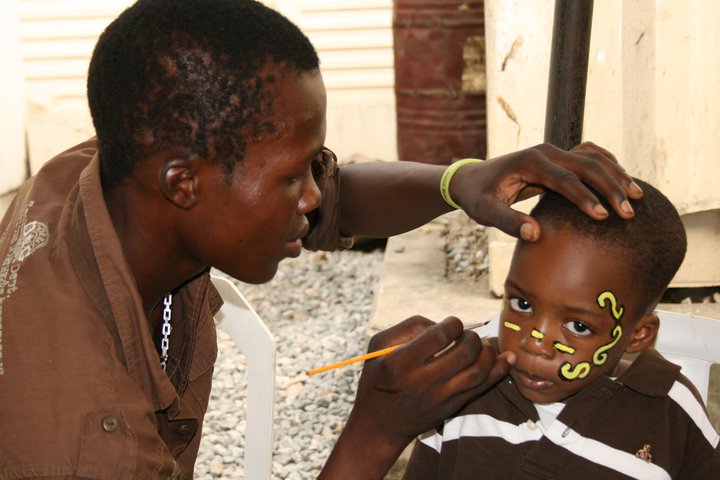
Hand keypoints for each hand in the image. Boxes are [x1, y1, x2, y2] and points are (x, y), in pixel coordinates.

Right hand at [319, 316, 512, 478]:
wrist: (379, 425)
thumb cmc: (378, 377)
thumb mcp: (378, 346)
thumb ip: (408, 327)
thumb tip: (441, 323)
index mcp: (401, 362)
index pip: (439, 336)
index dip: (453, 324)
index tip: (452, 324)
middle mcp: (421, 382)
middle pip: (463, 352)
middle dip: (472, 336)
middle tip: (466, 335)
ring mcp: (439, 398)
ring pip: (477, 372)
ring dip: (487, 352)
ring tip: (481, 345)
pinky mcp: (451, 408)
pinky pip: (481, 389)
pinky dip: (498, 372)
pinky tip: (508, 358)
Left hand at [449, 142, 643, 240]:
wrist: (471, 179)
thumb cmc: (478, 197)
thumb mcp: (486, 212)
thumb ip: (507, 222)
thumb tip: (534, 234)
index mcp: (530, 162)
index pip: (564, 179)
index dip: (585, 197)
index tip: (603, 217)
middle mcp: (545, 152)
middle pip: (586, 165)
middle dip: (610, 187)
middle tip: (628, 212)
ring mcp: (553, 152)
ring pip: (593, 158)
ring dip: (616, 175)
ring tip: (637, 197)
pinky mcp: (558, 158)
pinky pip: (589, 157)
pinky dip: (608, 167)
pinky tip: (624, 182)